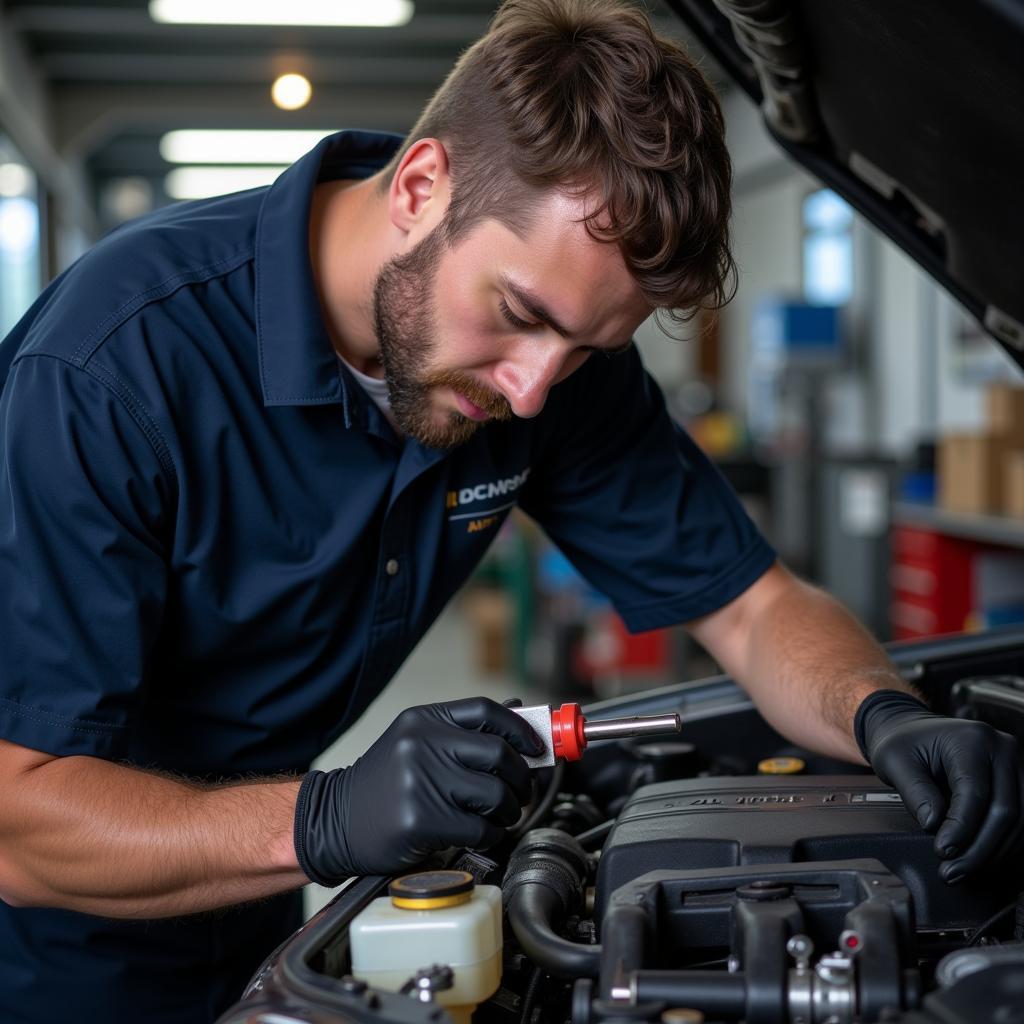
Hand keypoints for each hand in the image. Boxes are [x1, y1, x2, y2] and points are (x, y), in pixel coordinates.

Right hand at [293, 697, 542, 884]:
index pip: (486, 711)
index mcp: (423, 720)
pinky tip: (478, 834)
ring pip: (495, 794)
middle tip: (519, 792)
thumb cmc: (382, 785)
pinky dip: (490, 835)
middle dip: (520, 778)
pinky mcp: (420, 820)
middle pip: (499, 753)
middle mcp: (421, 744)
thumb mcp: (415, 743)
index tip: (536, 748)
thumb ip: (462, 733)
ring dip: (508, 811)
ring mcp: (420, 781)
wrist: (333, 821)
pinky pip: (479, 828)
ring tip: (497, 816)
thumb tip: (520, 721)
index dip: (520, 729)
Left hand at [855, 689, 1023, 882]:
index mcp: (972, 738)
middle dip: (979, 849)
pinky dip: (1003, 844)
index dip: (961, 828)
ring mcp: (1016, 765)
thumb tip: (934, 825)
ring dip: (993, 852)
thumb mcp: (894, 761)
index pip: (974, 792)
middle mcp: (1002, 749)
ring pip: (1020, 822)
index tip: (943, 852)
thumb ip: (915, 792)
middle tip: (952, 872)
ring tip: (962, 870)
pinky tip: (981, 858)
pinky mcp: (1019, 782)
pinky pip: (1022, 821)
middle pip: (1005, 811)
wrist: (913, 729)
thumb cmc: (903, 742)